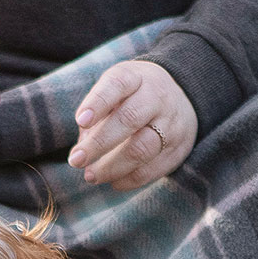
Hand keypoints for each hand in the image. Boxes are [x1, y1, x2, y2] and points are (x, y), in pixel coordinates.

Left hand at [69, 60, 196, 190]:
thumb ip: (96, 115)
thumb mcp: (115, 91)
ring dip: (112, 167)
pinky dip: (129, 179)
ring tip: (91, 176)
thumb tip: (80, 152)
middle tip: (76, 160)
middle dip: (99, 143)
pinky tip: (113, 181)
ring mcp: (171, 124)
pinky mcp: (178, 148)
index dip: (98, 103)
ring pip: (142, 148)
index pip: (117, 85)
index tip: (80, 121)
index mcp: (136, 77)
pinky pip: (153, 168)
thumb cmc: (133, 96)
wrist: (181, 97)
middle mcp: (157, 98)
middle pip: (129, 119)